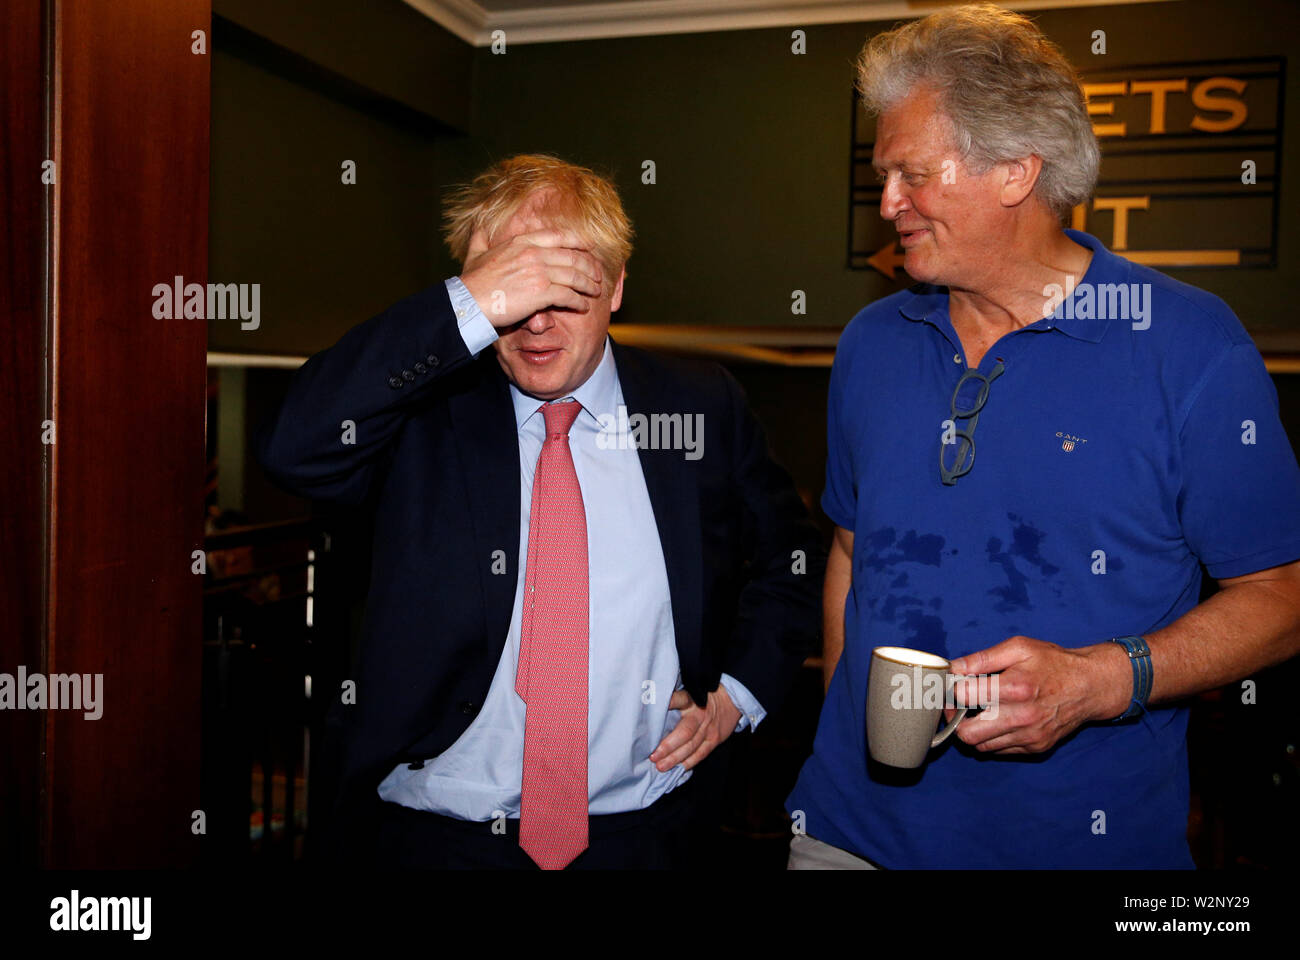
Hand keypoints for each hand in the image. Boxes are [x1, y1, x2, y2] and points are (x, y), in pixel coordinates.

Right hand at [459, 227, 603, 327]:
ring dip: (589, 285)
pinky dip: (579, 302)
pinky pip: (569, 296)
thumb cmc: (471, 281)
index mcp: (523, 241)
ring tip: (595, 291)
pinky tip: (583, 306)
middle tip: (598, 275)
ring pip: (575, 276)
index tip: (590, 247)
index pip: (560, 236)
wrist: (469, 302)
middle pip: (574, 256)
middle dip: (590, 266)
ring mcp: (539, 272)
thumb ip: (481, 238)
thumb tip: (478, 227)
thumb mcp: (475, 252)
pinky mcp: (541, 293)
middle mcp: (534, 253)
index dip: (579, 241)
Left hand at [649, 686, 742, 771]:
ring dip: (675, 758)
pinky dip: (689, 762)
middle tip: (653, 756)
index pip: (679, 699)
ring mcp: (708, 729)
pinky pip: (701, 754)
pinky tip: (678, 768)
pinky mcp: (714, 740)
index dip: (668, 704)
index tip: (652, 710)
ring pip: (691, 746)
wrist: (731, 701)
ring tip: (661, 766)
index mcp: (692, 699)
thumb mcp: (691, 691)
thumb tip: (651, 704)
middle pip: (684, 731)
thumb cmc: (705, 696)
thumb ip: (676, 699)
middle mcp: (699, 714)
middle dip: (668, 746)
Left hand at [945, 635, 1130, 753]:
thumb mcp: (1019, 648)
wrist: (1091, 686)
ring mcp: (1030, 736)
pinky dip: (991, 738)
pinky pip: (999, 750)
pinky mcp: (1036, 747)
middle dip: (954, 720)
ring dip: (972, 730)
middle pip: (967, 733)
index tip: (950, 686)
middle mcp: (1022, 716)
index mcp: (1015, 686)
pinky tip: (997, 720)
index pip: (964, 696)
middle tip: (956, 706)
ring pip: (980, 745)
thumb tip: (953, 667)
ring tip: (977, 712)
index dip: (951, 690)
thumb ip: (983, 658)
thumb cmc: (1053, 663)